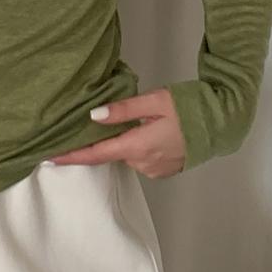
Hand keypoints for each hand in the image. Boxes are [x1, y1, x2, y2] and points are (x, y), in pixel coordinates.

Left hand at [47, 89, 185, 178]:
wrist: (223, 123)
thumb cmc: (190, 107)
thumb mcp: (155, 101)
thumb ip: (123, 110)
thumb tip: (94, 116)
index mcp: (137, 146)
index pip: (96, 155)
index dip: (71, 157)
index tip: (49, 158)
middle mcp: (143, 163)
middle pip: (112, 153)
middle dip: (105, 140)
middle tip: (104, 119)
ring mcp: (155, 170)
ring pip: (128, 155)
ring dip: (127, 141)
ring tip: (142, 120)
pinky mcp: (164, 171)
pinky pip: (142, 159)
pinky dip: (140, 147)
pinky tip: (152, 132)